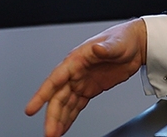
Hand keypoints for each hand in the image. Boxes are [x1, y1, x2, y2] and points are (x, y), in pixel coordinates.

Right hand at [25, 19, 147, 136]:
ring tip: (53, 135)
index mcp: (77, 59)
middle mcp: (75, 71)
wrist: (135, 44)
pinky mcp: (89, 89)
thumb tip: (97, 48)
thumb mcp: (116, 43)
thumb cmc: (123, 39)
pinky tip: (63, 128)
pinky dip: (69, 118)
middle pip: (58, 97)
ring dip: (58, 120)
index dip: (42, 94)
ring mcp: (81, 81)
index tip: (32, 108)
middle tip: (49, 133)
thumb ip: (106, 48)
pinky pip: (75, 106)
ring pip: (65, 104)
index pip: (55, 79)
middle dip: (52, 116)